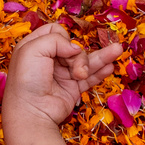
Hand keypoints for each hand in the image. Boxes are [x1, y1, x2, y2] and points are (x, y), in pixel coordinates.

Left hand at [3, 23, 122, 125]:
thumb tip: (75, 48)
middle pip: (72, 47)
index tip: (62, 49)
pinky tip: (110, 67)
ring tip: (117, 50)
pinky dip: (101, 70)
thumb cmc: (26, 81)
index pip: (54, 31)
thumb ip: (55, 39)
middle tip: (75, 69)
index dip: (62, 36)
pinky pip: (90, 76)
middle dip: (77, 55)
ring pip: (85, 60)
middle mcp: (47, 60)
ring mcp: (61, 74)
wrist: (31, 113)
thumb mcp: (32, 50)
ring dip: (101, 56)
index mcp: (33, 48)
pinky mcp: (71, 88)